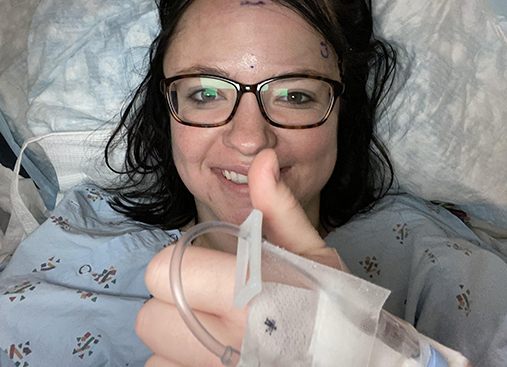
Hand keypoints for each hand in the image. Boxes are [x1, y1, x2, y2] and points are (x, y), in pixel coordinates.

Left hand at [136, 148, 345, 365]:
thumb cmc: (335, 308)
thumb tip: (261, 159)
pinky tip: (214, 357)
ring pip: (155, 355)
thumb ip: (278, 207)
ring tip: (216, 333)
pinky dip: (184, 366)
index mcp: (248, 293)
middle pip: (149, 318)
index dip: (180, 264)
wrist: (357, 360)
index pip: (162, 272)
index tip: (205, 268)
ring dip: (178, 342)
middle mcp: (227, 342)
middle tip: (210, 302)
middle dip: (176, 305)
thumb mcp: (313, 253)